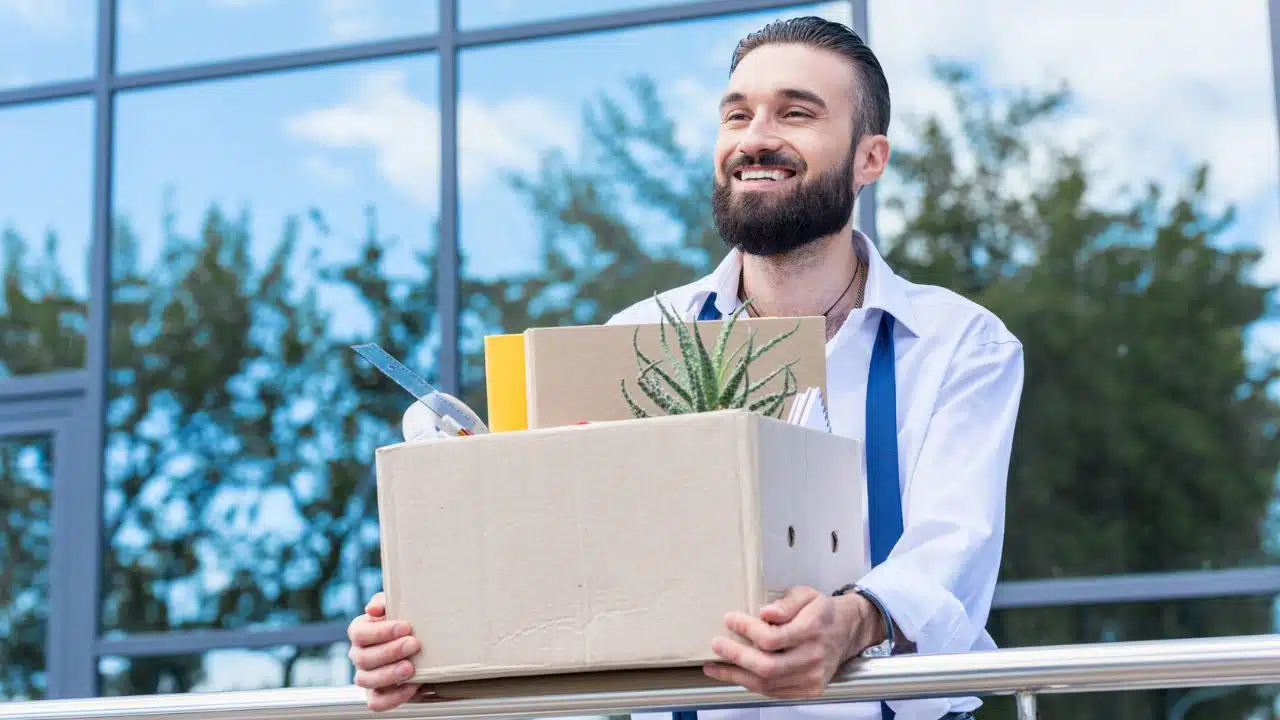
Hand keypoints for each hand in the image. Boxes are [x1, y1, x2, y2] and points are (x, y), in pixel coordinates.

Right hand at [348, 591, 424, 710]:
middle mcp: (358, 655)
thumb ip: (385, 602)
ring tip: (411, 668)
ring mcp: (365, 677)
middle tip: (413, 644)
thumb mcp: (397, 606)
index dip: (381, 632)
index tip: (406, 627)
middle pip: (363, 658)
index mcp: (359, 632)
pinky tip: (412, 686)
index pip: (359, 634)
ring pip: (366, 680)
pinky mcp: (376, 695)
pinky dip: (394, 696)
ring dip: (390, 674)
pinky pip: (377, 702)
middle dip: (390, 651)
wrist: (420, 645)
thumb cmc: (406, 622)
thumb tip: (373, 609)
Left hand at [703, 586, 878, 698]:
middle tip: (717, 645)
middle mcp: (813, 657)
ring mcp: (812, 677)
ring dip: (737, 676)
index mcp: (813, 630)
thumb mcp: (806, 595)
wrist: (847, 631)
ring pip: (768, 684)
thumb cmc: (821, 611)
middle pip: (768, 667)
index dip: (746, 630)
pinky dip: (751, 683)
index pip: (772, 638)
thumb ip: (785, 603)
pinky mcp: (809, 689)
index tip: (729, 619)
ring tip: (715, 666)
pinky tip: (736, 674)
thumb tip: (765, 613)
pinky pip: (774, 691)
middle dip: (737, 657)